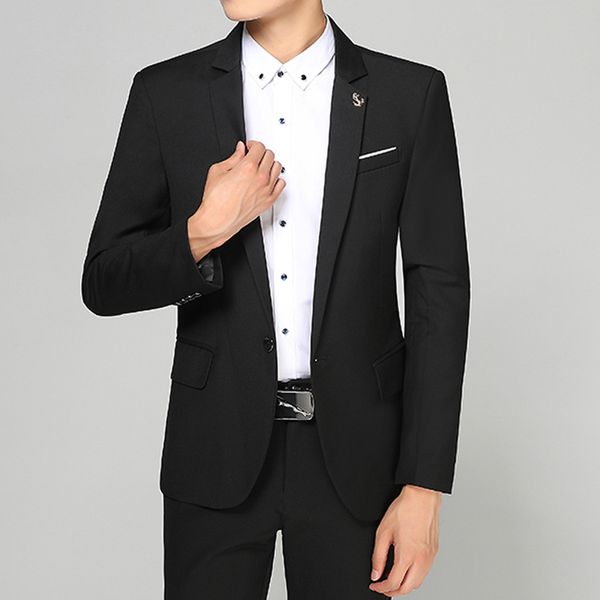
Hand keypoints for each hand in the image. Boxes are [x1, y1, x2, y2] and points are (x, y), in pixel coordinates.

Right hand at [187, 140, 285, 260]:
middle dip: (261, 153)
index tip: (249, 147)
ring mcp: (266, 190)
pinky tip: (269, 179)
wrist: (217, 221)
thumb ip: (232, 158)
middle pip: (270, 155)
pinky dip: (276, 179)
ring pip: (278, 168)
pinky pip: (281, 184)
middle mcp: (260, 177)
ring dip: (270, 164)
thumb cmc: (215, 201)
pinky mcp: (269, 201)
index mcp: (248, 167)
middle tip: (254, 156)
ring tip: (261, 166)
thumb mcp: (218, 171)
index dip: (253, 144)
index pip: (259, 147)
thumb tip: (240, 150)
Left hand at [369, 485, 440, 595]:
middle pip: (408, 588)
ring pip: (418, 583)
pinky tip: (407, 570)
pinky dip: (415, 577)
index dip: (382, 588)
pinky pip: (425, 572)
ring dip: (405, 586)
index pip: (394, 583)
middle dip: (394, 591)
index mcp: (407, 555)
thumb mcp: (383, 532)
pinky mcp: (434, 552)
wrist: (422, 497)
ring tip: (394, 581)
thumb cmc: (404, 510)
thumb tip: (376, 573)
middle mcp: (421, 559)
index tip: (375, 586)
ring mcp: (430, 557)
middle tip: (383, 588)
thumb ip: (378, 556)